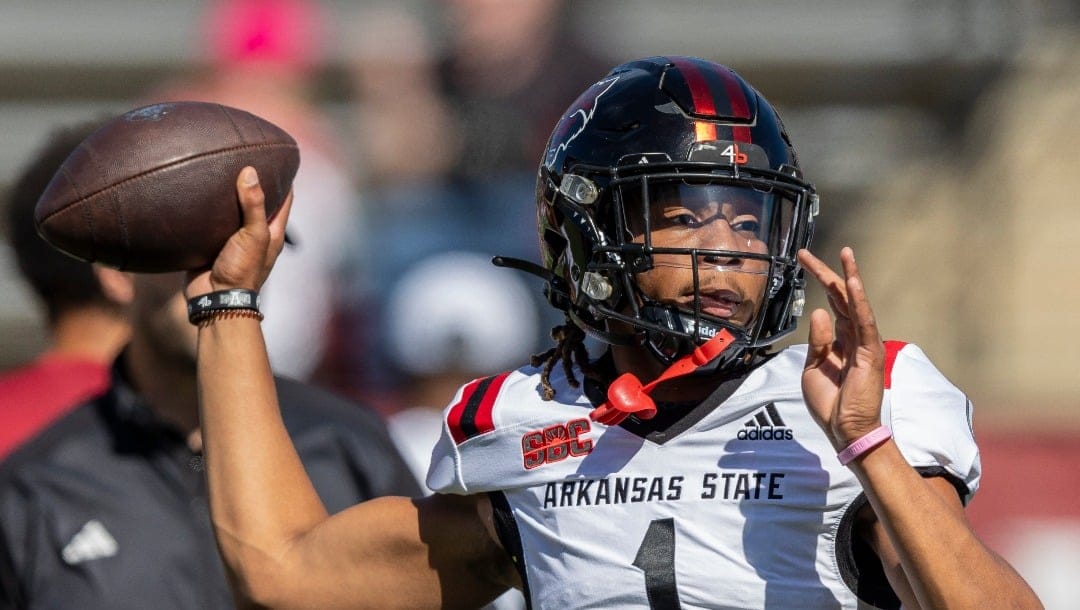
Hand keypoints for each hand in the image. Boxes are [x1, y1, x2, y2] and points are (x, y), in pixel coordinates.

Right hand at [185, 167, 292, 298]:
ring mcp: (232, 239)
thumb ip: (253, 205)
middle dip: (252, 182)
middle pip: (256, 202)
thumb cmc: (242, 270)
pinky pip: (209, 222)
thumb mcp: (253, 235)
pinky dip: (206, 209)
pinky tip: (196, 193)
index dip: (284, 179)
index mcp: (271, 231)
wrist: (214, 299)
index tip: (279, 158)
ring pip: (231, 210)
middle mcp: (254, 233)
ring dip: (226, 194)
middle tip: (242, 156)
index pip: (283, 199)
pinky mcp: (210, 244)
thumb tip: (250, 172)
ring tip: (217, 168)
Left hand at [797, 247, 884, 450]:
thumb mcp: (813, 368)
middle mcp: (854, 336)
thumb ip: (817, 340)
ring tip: (844, 254)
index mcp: (840, 340)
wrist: (845, 430)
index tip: (801, 260)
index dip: (817, 281)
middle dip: (825, 273)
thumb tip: (818, 311)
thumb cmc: (830, 403)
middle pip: (840, 297)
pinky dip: (859, 300)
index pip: (830, 303)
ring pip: (855, 303)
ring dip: (849, 277)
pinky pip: (863, 321)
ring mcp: (864, 342)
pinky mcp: (870, 352)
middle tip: (805, 252)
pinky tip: (852, 282)